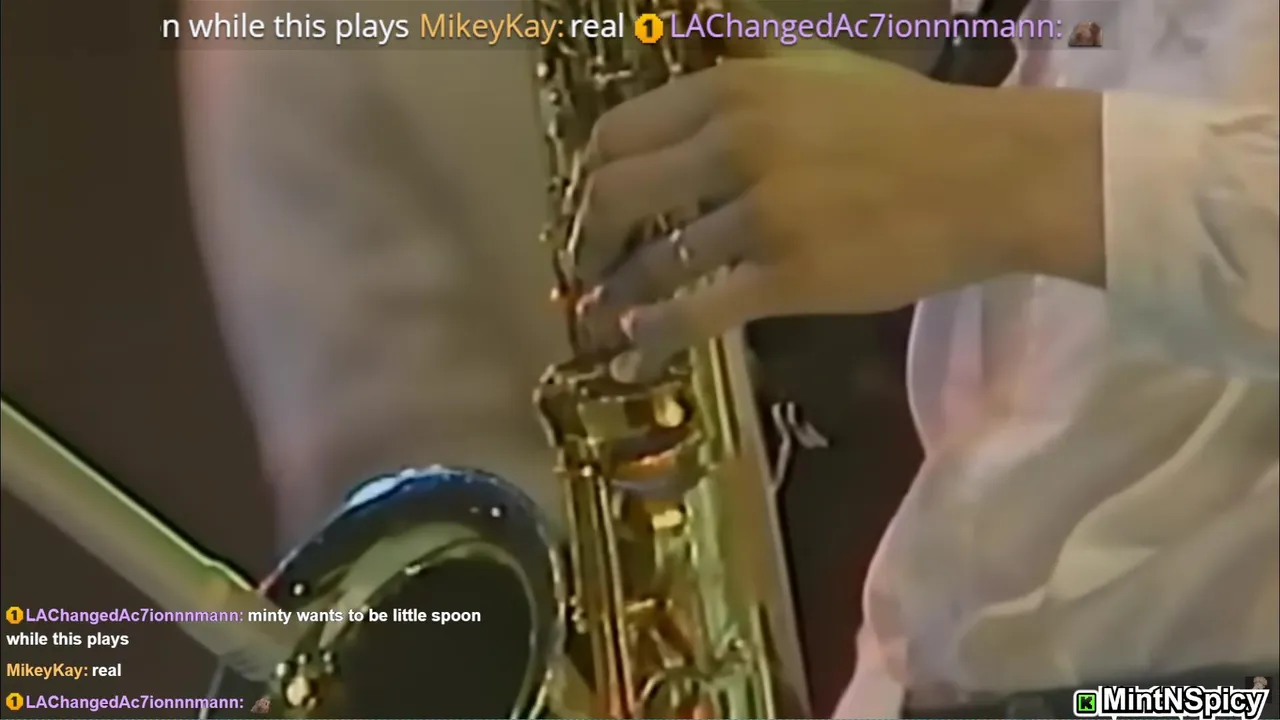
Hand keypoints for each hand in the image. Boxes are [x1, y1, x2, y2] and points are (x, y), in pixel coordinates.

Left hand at [574, 52, 1071, 379]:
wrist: (994, 175)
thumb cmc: (911, 121)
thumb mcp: (818, 68)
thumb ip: (750, 67)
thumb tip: (701, 57)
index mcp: (732, 90)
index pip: (617, 134)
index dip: (589, 179)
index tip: (590, 209)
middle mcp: (733, 144)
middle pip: (614, 196)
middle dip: (586, 239)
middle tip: (586, 267)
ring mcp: (760, 214)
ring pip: (653, 263)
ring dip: (618, 295)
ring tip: (606, 315)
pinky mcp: (790, 277)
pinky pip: (698, 314)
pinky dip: (656, 338)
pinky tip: (637, 353)